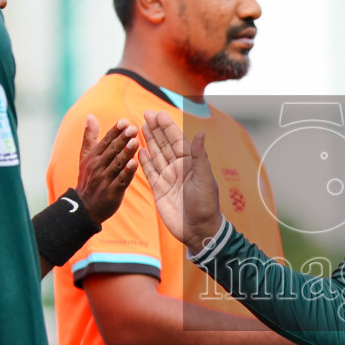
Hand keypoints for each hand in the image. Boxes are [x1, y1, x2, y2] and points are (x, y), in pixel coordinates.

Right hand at [77, 115, 139, 223]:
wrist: (85, 206)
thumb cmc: (89, 178)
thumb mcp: (86, 156)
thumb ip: (90, 136)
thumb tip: (90, 115)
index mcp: (93, 156)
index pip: (106, 141)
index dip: (115, 131)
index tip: (124, 121)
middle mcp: (98, 166)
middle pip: (112, 150)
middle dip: (122, 139)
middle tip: (133, 128)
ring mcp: (104, 179)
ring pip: (117, 164)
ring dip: (126, 153)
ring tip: (135, 142)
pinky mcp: (112, 192)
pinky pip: (121, 180)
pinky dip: (127, 172)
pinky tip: (135, 163)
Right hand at [139, 109, 223, 250]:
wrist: (198, 230)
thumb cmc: (205, 205)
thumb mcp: (204, 179)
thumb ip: (200, 156)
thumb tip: (201, 133)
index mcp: (191, 163)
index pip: (177, 140)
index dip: (168, 127)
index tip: (159, 113)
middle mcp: (179, 168)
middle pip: (165, 144)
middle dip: (156, 129)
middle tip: (146, 113)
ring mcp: (168, 178)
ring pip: (156, 155)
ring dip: (149, 141)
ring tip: (141, 126)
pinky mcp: (159, 189)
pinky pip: (150, 171)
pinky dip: (144, 160)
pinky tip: (138, 149)